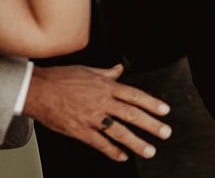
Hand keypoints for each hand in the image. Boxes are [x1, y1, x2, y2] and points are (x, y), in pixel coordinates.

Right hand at [24, 64, 171, 161]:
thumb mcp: (89, 70)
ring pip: (119, 131)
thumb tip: (119, 69)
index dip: (152, 103)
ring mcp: (91, 118)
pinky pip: (98, 143)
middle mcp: (102, 103)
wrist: (38, 90)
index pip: (135, 96)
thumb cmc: (61, 79)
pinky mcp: (79, 131)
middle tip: (165, 132)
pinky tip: (122, 156)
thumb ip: (107, 73)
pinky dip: (111, 150)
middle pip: (132, 114)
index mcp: (107, 87)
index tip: (165, 110)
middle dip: (151, 125)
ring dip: (136, 142)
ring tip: (149, 150)